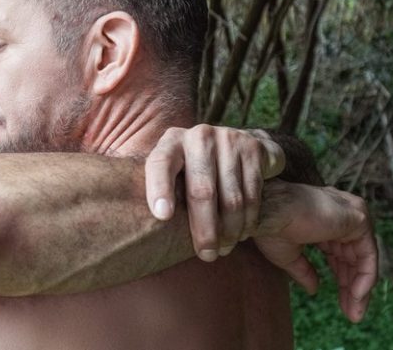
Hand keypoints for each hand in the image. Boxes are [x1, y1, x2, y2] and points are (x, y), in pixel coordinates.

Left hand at [144, 125, 285, 261]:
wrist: (241, 143)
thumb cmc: (195, 167)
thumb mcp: (175, 169)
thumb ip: (161, 188)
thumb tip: (138, 229)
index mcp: (172, 141)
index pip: (160, 163)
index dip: (159, 188)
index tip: (162, 216)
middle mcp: (199, 136)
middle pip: (201, 190)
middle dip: (204, 228)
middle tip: (205, 255)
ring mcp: (229, 140)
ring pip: (231, 197)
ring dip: (228, 231)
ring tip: (223, 249)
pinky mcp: (254, 150)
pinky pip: (252, 195)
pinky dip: (247, 220)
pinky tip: (241, 235)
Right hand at [254, 182, 377, 322]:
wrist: (268, 214)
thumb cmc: (271, 228)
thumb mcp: (289, 256)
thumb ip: (305, 272)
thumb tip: (315, 290)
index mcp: (325, 220)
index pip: (340, 254)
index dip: (341, 281)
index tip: (342, 306)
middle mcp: (342, 215)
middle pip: (353, 258)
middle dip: (352, 288)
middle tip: (352, 315)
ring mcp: (352, 215)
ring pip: (363, 258)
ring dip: (360, 288)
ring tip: (355, 312)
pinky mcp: (358, 219)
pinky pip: (369, 254)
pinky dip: (365, 277)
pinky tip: (356, 296)